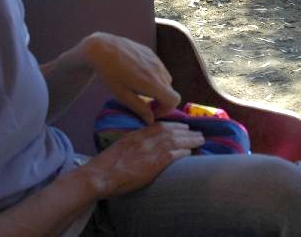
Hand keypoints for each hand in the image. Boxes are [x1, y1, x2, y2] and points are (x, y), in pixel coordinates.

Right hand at [82, 121, 203, 196]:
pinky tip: (190, 153)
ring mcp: (151, 150)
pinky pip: (174, 155)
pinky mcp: (155, 163)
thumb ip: (133, 143)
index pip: (159, 126)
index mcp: (136, 135)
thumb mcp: (120, 147)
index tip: (182, 125)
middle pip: (171, 131)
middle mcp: (145, 139)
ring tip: (200, 139)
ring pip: (176, 141)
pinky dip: (183, 152)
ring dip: (190, 139)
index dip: (173, 125)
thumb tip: (141, 147)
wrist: (100, 175)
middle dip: (186, 131)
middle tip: (197, 132)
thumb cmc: (105, 166)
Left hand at [83, 32, 179, 122]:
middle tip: (144, 103)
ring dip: (158, 87)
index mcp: (152, 83)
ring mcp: (156, 60)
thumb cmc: (110, 74)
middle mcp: (159, 71)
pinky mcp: (151, 53)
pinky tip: (137, 75)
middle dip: (160, 100)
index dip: (166, 110)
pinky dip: (154, 76)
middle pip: (170, 91)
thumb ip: (139, 108)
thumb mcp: (122, 95)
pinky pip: (159, 69)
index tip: (152, 111)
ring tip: (140, 88)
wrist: (102, 48)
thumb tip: (151, 120)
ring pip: (165, 79)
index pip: (174, 100)